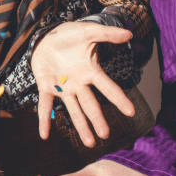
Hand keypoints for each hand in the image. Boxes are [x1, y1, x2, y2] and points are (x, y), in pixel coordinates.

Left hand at [31, 22, 134, 145]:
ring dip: (80, 126)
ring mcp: (62, 88)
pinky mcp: (46, 87)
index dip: (118, 98)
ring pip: (73, 110)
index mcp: (90, 72)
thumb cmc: (68, 36)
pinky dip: (44, 120)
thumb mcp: (87, 32)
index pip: (107, 87)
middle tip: (105, 134)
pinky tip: (44, 135)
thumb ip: (107, 34)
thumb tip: (129, 34)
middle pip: (90, 104)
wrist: (45, 37)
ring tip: (89, 143)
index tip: (130, 111)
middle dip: (97, 119)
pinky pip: (45, 106)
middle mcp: (78, 84)